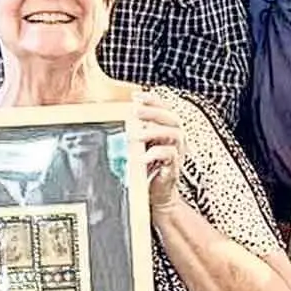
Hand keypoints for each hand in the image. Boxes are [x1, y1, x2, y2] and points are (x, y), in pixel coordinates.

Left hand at [128, 91, 185, 210]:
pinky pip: (170, 156)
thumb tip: (114, 116)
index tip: (136, 95)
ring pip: (175, 134)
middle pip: (171, 118)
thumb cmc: (145, 167)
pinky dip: (156, 153)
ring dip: (155, 131)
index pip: (164, 108)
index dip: (152, 99)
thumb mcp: (138, 146)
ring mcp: (177, 153)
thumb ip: (133, 131)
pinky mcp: (174, 168)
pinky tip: (142, 156)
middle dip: (153, 111)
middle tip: (135, 111)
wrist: (155, 195)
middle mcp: (175, 138)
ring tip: (137, 134)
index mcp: (167, 129)